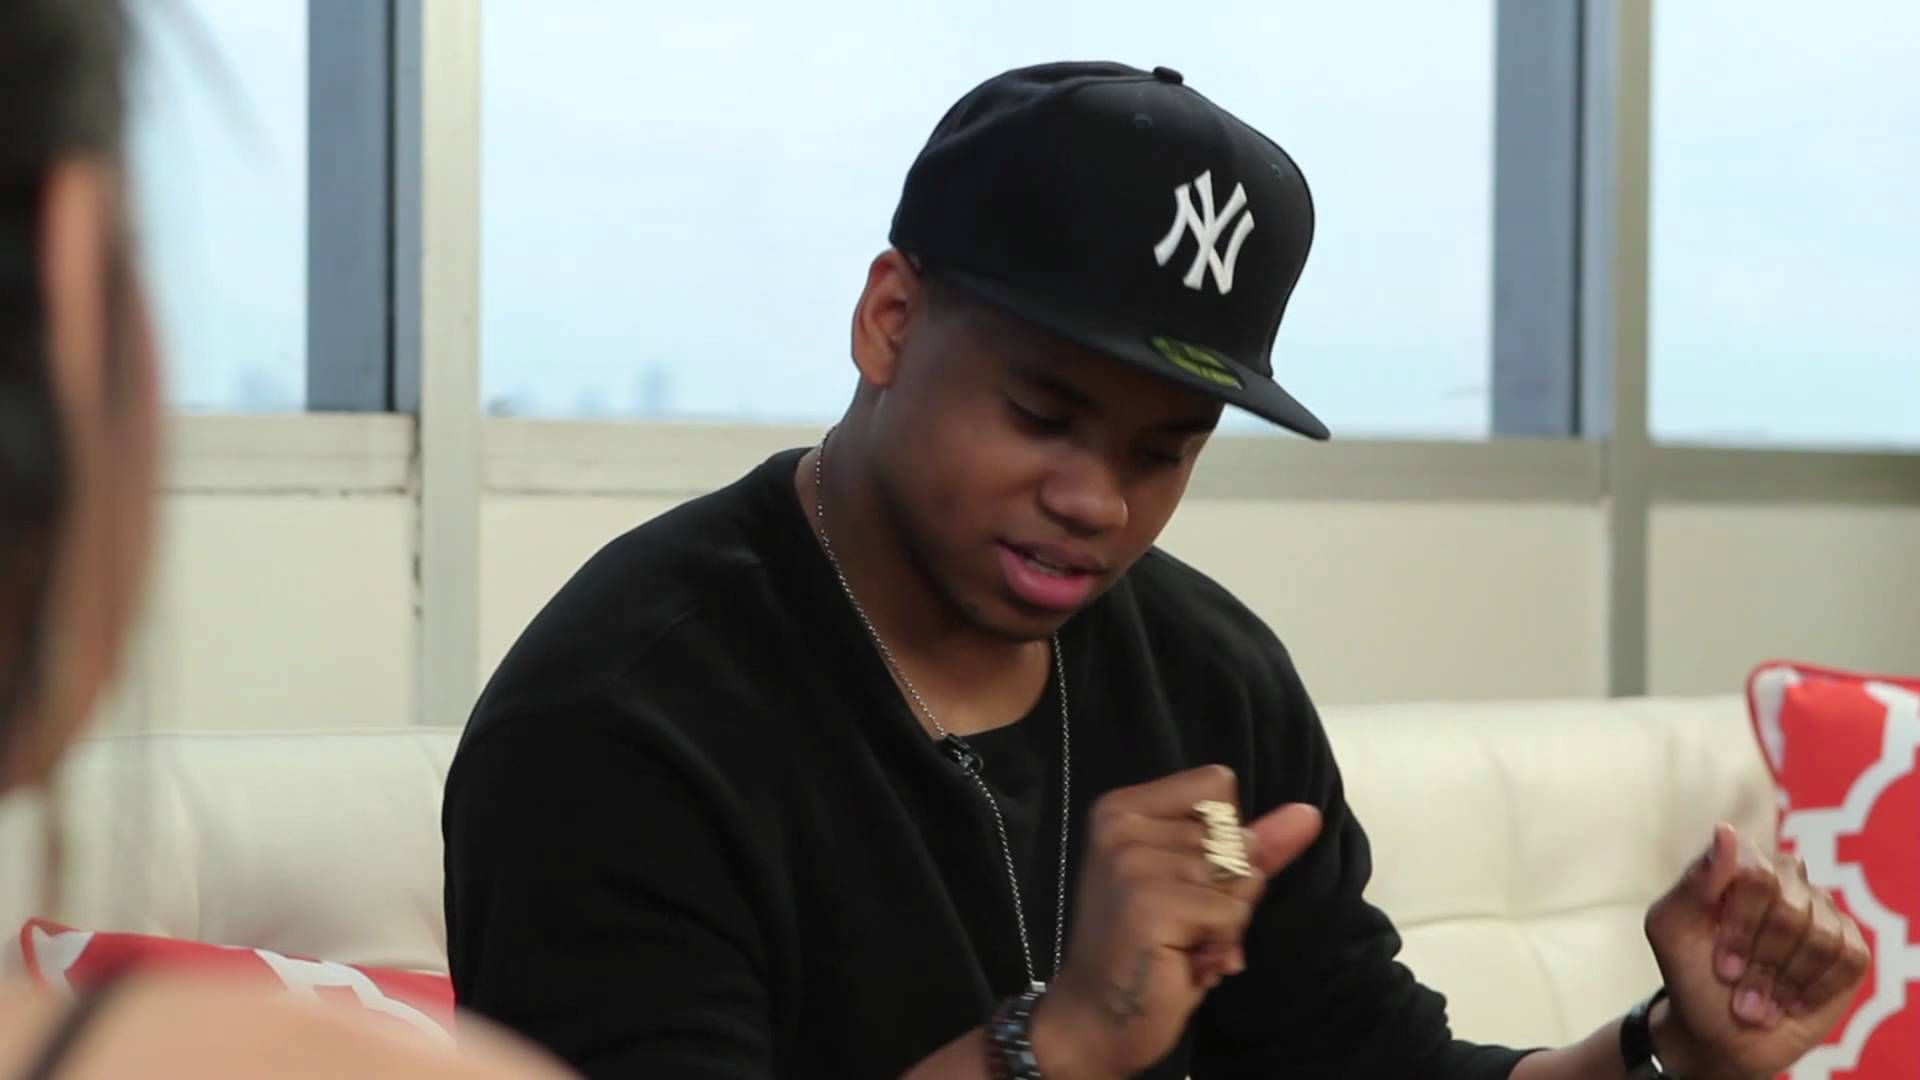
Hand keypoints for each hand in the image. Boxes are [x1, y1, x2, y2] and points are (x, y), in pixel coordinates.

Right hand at [1032, 766, 1322, 1078]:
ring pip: (1240, 876)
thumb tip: (1309, 813)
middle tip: (1179, 924)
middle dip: (1226, 890)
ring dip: (1224, 923)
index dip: (1225, 839)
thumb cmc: (1149, 949)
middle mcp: (1121, 824)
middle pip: (1234, 836)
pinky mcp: (1149, 903)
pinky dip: (1220, 946)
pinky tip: (1180, 960)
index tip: (1183, 880)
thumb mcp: (1202, 884)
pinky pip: (1232, 914)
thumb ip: (1254, 844)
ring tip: (1179, 943)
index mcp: (1124, 808)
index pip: (1219, 786)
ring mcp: (1131, 861)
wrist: (1095, 1017)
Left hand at [1642, 823, 1870, 1078]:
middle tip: (1740, 989)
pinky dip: (1815, 990)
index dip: (1742, 926)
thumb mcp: (1672, 931)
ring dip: (1786, 981)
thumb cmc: (1692, 975)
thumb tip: (1727, 831)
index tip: (1722, 966)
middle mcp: (1784, 877)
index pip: (1756, 874)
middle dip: (1762, 960)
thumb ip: (1694, 882)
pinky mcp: (1849, 944)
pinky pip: (1848, 958)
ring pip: (1822, 936)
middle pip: (1790, 907)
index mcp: (1738, 864)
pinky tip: (1792, 1001)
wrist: (1720, 1032)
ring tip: (1760, 1002)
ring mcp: (1820, 909)